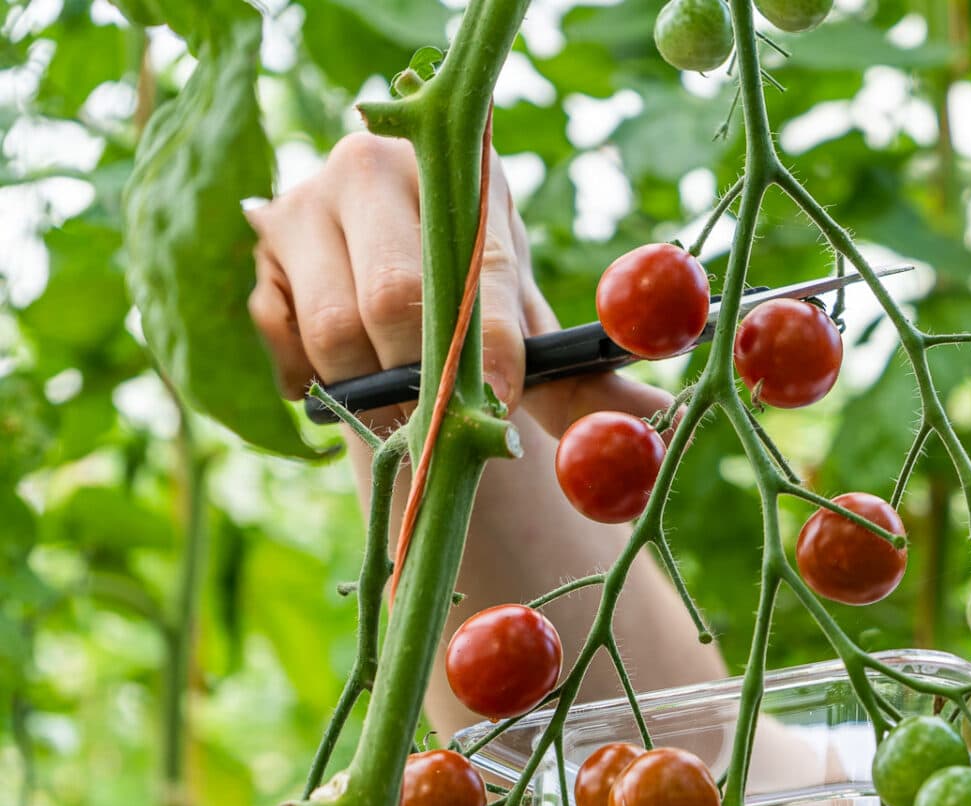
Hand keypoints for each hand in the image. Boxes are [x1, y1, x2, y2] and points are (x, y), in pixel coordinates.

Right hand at [246, 131, 666, 438]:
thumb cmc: (483, 309)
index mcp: (462, 170)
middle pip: (391, 298)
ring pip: (335, 330)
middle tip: (450, 424)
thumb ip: (594, 377)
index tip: (506, 396)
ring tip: (406, 407)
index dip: (493, 336)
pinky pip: (283, 340)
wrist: (401, 291)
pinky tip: (351, 380)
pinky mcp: (259, 251)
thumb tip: (662, 415)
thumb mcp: (540, 334)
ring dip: (375, 393)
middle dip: (428, 379)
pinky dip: (318, 382)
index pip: (475, 259)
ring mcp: (305, 204)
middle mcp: (374, 166)